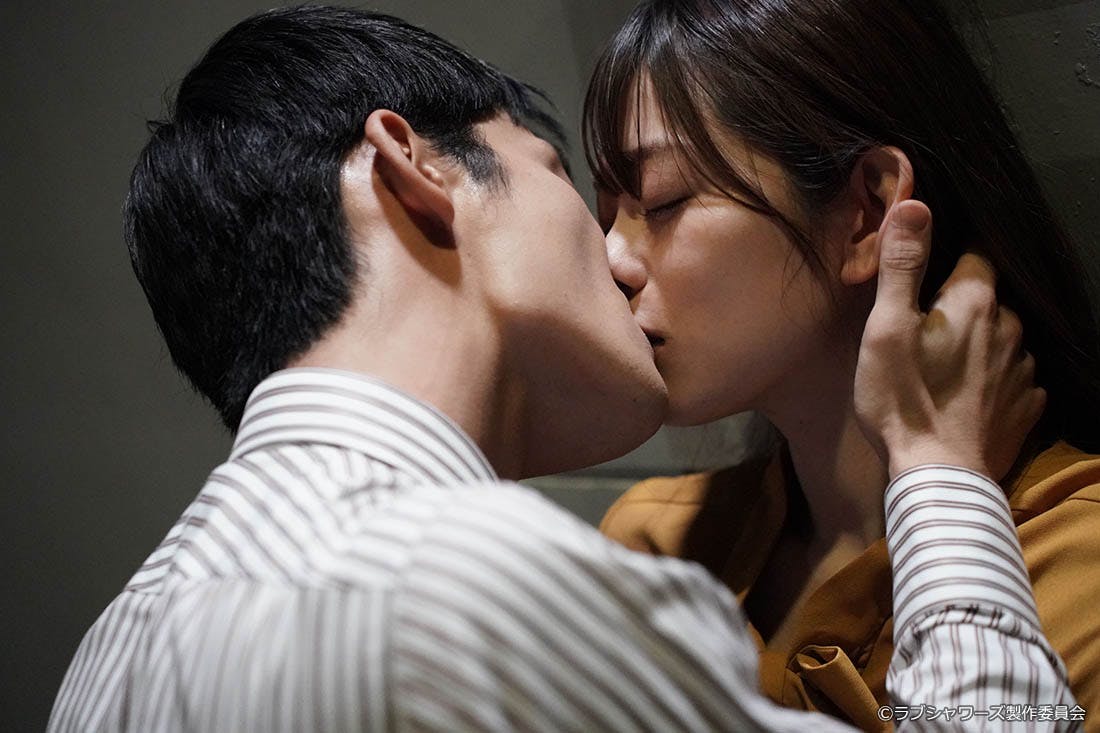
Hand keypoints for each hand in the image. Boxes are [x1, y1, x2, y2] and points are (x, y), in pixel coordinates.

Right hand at [854, 200, 1044, 479]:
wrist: (939, 478)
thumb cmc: (902, 399)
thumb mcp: (886, 328)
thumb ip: (902, 265)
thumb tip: (915, 203)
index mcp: (976, 302)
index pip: (975, 255)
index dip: (948, 259)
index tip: (924, 276)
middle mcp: (1012, 328)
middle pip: (987, 299)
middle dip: (960, 305)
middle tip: (922, 329)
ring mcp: (1024, 370)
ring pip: (1001, 338)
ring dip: (978, 343)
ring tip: (942, 367)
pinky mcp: (1026, 407)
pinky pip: (1012, 378)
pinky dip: (992, 379)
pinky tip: (967, 395)